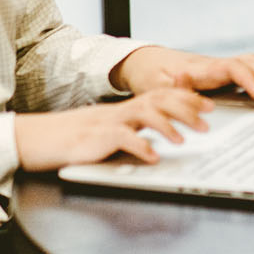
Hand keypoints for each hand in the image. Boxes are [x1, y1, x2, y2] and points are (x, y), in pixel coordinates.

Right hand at [14, 88, 211, 170]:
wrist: (43, 138)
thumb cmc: (80, 138)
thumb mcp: (114, 130)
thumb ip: (137, 129)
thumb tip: (165, 137)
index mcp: (129, 108)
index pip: (163, 96)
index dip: (188, 98)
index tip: (210, 105)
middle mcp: (123, 110)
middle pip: (160, 100)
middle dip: (187, 109)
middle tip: (208, 122)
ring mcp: (110, 122)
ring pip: (145, 114)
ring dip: (167, 127)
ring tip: (183, 140)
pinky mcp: (98, 138)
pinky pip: (122, 139)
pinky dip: (140, 147)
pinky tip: (153, 157)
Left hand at [111, 46, 253, 101]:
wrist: (144, 62)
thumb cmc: (150, 75)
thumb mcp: (155, 85)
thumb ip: (172, 85)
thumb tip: (184, 78)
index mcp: (202, 68)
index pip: (233, 68)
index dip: (249, 80)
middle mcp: (214, 64)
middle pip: (250, 63)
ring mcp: (219, 66)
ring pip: (252, 63)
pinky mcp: (221, 71)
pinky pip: (249, 68)